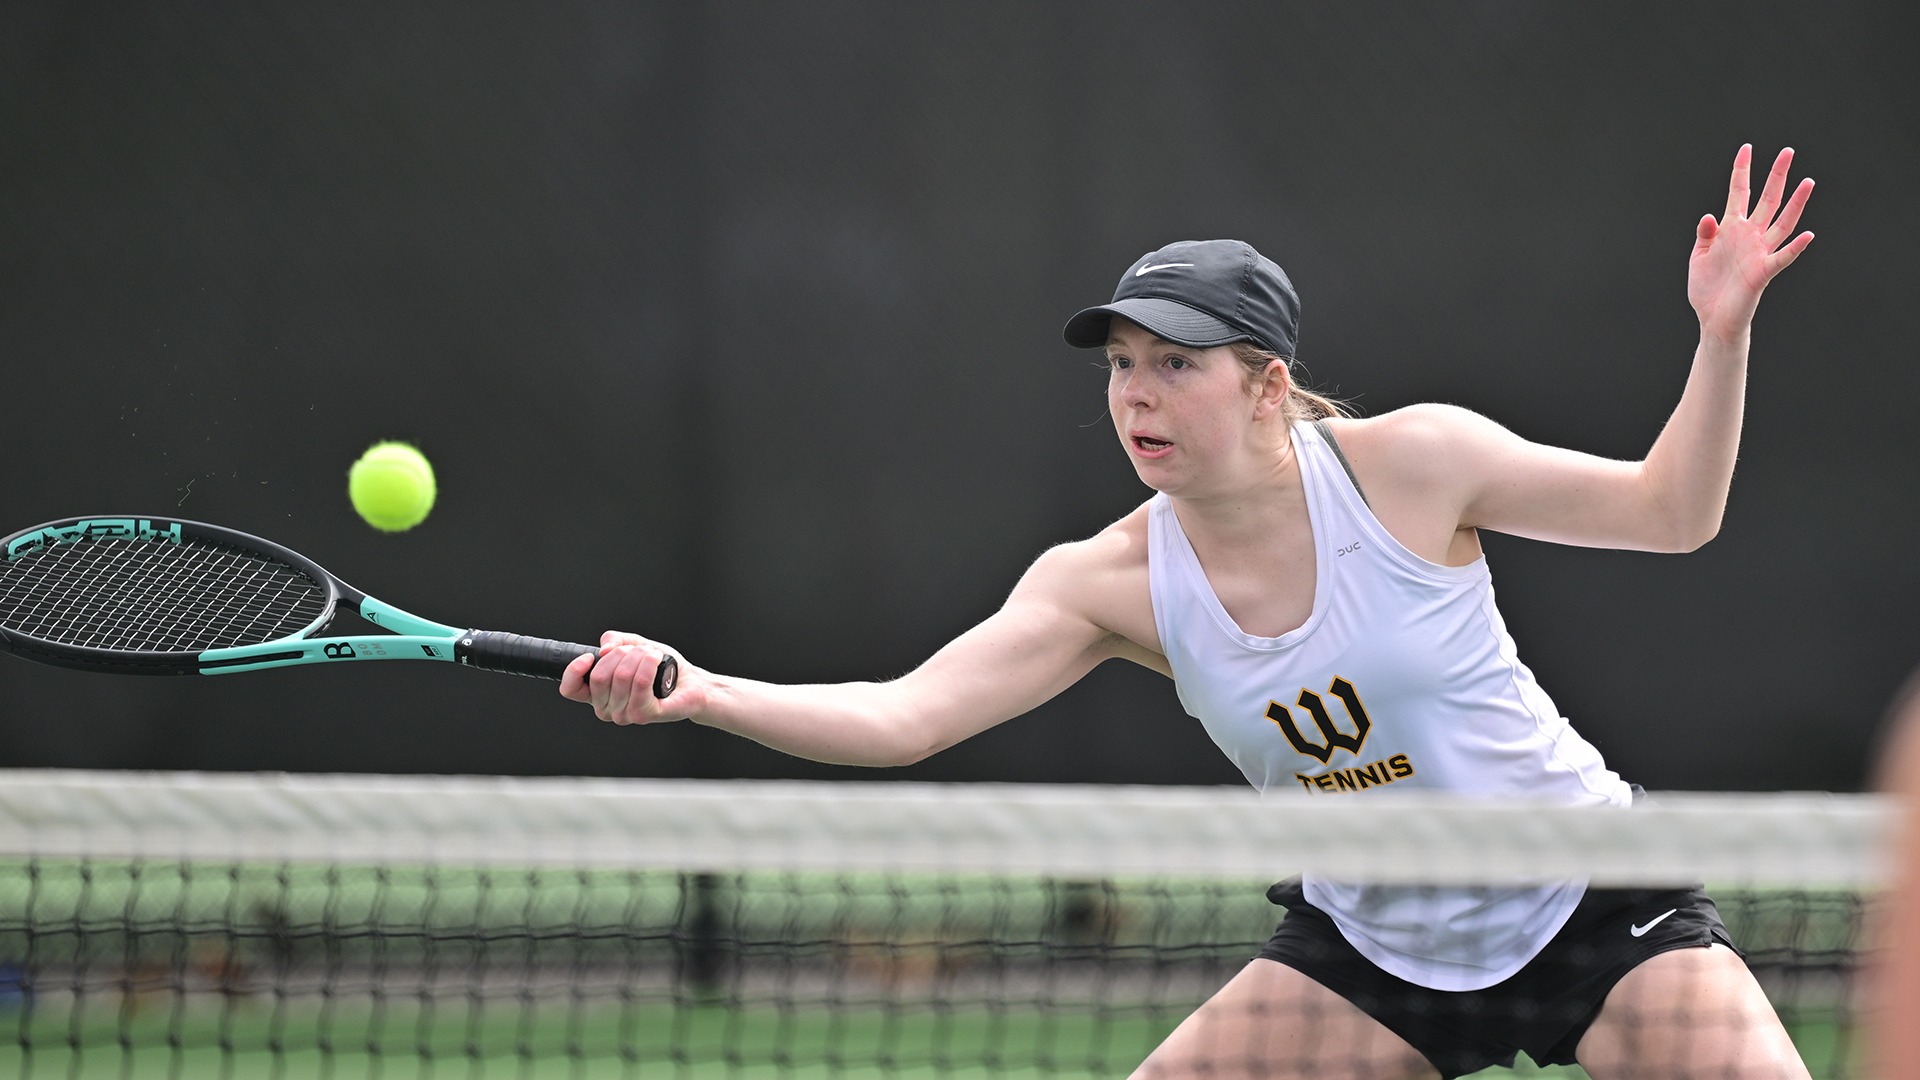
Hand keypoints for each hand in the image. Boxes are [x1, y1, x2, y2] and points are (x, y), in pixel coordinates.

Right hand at [558, 631, 693, 725]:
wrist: (690, 681)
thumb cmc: (660, 668)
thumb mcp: (632, 645)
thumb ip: (613, 641)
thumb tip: (604, 650)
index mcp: (598, 694)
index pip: (570, 690)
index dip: (574, 670)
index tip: (590, 656)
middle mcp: (607, 709)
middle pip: (599, 676)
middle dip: (620, 654)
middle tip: (637, 651)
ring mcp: (625, 714)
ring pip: (622, 675)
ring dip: (639, 656)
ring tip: (652, 655)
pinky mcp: (644, 714)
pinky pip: (640, 682)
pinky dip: (649, 663)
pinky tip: (657, 659)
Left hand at [1688, 144, 1814, 342]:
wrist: (1712, 319)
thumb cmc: (1707, 288)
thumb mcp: (1699, 256)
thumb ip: (1705, 234)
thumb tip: (1709, 215)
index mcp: (1732, 229)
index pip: (1739, 193)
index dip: (1742, 171)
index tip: (1746, 149)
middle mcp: (1750, 236)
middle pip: (1767, 200)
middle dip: (1777, 176)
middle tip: (1788, 151)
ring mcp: (1759, 252)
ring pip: (1782, 223)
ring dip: (1796, 204)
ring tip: (1808, 182)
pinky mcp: (1763, 273)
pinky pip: (1782, 258)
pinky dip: (1795, 247)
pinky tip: (1808, 236)